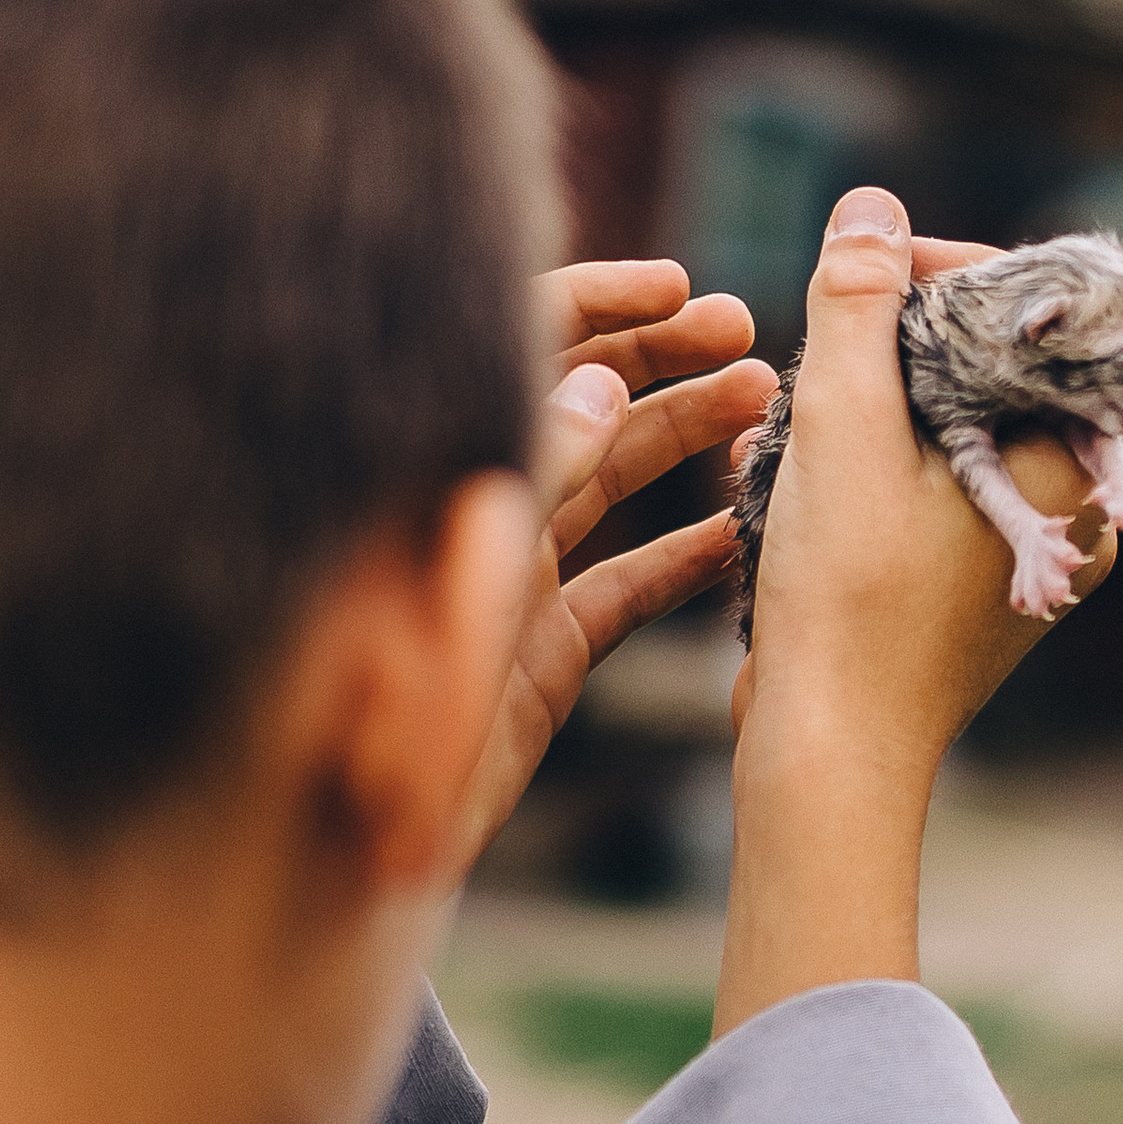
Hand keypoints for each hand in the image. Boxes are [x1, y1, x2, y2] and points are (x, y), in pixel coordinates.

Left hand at [450, 261, 774, 878]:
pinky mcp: (542, 647)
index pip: (519, 337)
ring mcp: (509, 572)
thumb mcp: (468, 555)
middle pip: (578, 397)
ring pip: (613, 480)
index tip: (681, 287)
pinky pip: (627, 582)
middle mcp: (474, 498)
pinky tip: (747, 525)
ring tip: (768, 406)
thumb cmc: (389, 686)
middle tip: (751, 334)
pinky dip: (687, 550)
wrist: (354, 836)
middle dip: (665, 358)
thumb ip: (536, 463)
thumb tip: (601, 382)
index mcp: (442, 454)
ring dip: (689, 436)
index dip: (600, 299)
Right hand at [733, 195, 1112, 779]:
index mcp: (1070, 460)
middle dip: (884, 351)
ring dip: (856, 413)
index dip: (942, 275)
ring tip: (788, 440)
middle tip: (813, 369)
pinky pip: (920, 488)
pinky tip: (787, 488)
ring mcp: (1019, 549)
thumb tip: (871, 209)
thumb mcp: (843, 430)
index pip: (1033, 314)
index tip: (860, 275)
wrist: (828, 755)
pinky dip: (857, 471)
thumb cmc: (847, 602)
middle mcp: (1067, 506)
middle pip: (983, 367)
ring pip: (941, 427)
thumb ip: (858, 307)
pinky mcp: (967, 583)